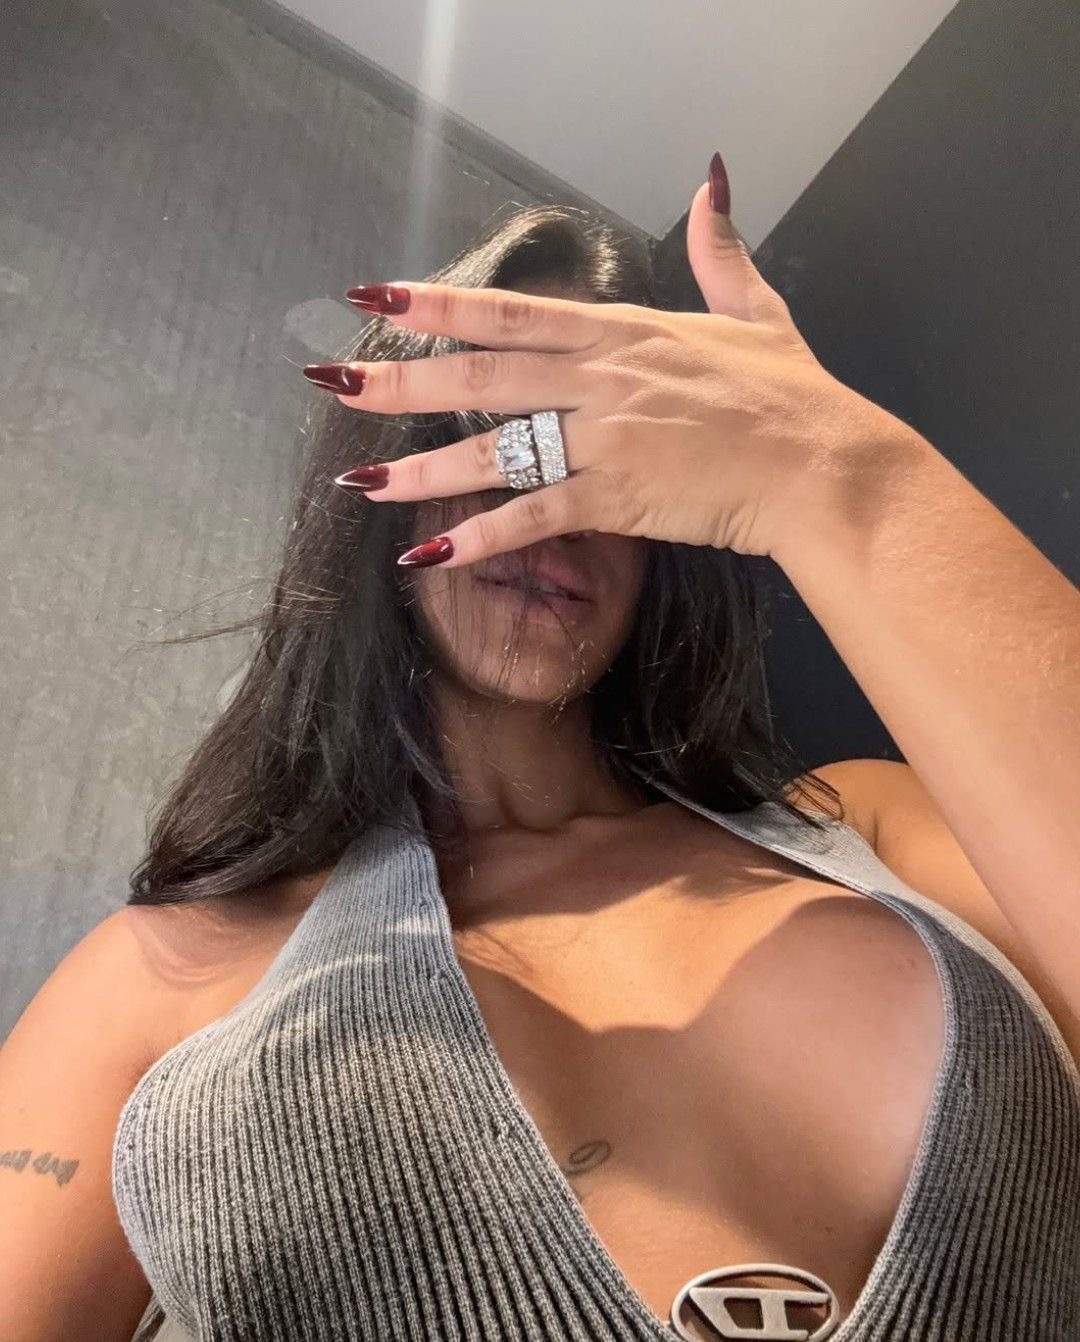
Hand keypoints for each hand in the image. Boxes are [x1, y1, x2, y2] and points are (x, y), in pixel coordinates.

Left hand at [307, 158, 921, 568]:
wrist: (824, 467)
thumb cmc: (794, 395)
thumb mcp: (756, 310)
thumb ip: (718, 249)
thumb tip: (710, 182)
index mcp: (622, 332)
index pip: (512, 311)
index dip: (439, 304)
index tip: (377, 296)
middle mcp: (601, 378)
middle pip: (482, 374)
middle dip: (402, 381)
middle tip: (332, 382)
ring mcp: (606, 438)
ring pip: (496, 451)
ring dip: (423, 469)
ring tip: (363, 484)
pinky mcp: (619, 497)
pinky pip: (534, 518)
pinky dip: (480, 538)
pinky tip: (428, 555)